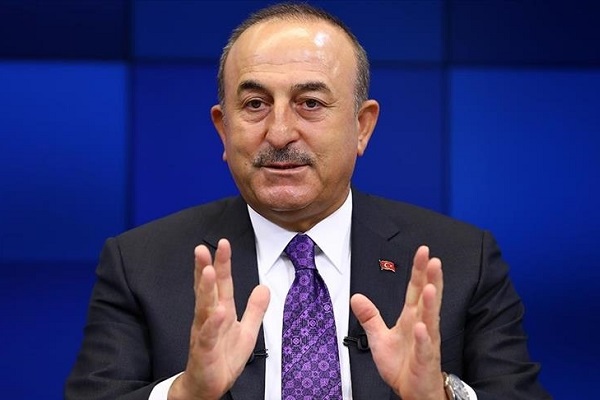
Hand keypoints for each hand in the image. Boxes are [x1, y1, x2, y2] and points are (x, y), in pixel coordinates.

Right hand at [169, 239, 269, 399]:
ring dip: (206, 289)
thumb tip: (264, 287)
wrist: (208, 387)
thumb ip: (254, 309)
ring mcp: (204, 334)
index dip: (222, 263)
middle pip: (207, 290)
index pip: (221, 283)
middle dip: (206, 268)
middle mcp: (208, 318)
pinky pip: (208, 336)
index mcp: (220, 311)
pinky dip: (213, 324)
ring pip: (204, 308)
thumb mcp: (246, 331)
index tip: (223, 243)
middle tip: (202, 248)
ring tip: (210, 271)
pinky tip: (219, 312)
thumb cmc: (223, 358)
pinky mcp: (204, 351)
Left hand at [350, 245, 445, 399]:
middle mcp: (422, 326)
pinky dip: (424, 338)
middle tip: (434, 260)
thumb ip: (370, 316)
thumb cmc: (402, 365)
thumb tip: (356, 297)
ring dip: (430, 304)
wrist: (412, 392)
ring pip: (430, 320)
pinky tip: (423, 327)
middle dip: (431, 279)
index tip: (423, 252)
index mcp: (411, 318)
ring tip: (430, 287)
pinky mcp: (425, 361)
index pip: (415, 289)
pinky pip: (425, 348)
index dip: (419, 271)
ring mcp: (426, 343)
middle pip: (427, 298)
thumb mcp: (379, 337)